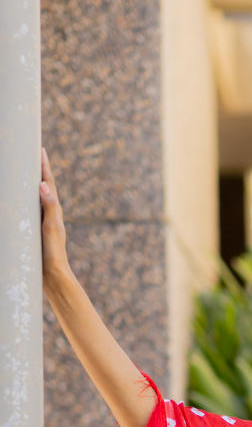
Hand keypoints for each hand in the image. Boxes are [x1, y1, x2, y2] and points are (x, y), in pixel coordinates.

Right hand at [39, 147, 71, 293]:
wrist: (54, 277)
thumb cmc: (54, 254)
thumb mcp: (51, 229)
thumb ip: (49, 208)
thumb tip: (44, 185)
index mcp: (55, 211)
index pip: (49, 183)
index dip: (44, 166)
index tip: (40, 149)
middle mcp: (50, 215)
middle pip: (43, 187)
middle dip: (38, 170)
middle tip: (33, 154)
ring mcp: (44, 223)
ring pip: (36, 198)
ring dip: (32, 184)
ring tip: (26, 171)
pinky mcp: (37, 232)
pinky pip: (30, 210)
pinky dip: (27, 201)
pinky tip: (22, 201)